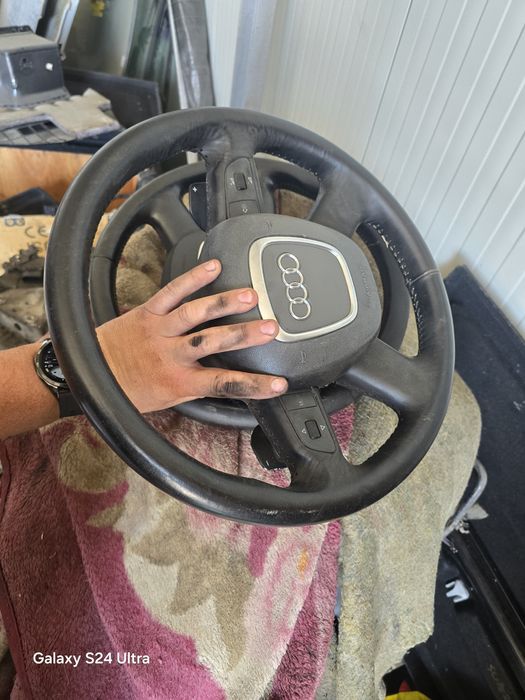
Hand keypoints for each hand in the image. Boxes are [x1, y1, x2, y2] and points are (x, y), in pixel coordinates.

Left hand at [96, 259, 287, 412]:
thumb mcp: (166, 399)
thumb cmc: (126, 390)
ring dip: (225, 303)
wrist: (87, 375)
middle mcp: (171, 355)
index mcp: (179, 382)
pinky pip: (173, 292)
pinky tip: (214, 266)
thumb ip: (195, 388)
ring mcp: (160, 330)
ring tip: (251, 295)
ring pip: (197, 314)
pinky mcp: (148, 311)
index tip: (278, 383)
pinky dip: (193, 278)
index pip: (223, 384)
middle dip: (245, 335)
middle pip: (214, 343)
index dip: (254, 385)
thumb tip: (225, 383)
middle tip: (272, 327)